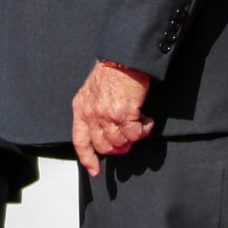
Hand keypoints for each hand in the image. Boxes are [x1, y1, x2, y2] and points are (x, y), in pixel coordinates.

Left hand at [71, 61, 153, 175]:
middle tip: (129, 138)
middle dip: (118, 147)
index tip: (95, 170)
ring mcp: (107, 115)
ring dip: (133, 137)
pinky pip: (136, 134)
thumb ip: (92, 111)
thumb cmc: (110, 71)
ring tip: (139, 123)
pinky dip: (145, 129)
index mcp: (80, 107)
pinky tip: (146, 119)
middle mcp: (91, 114)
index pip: (80, 140)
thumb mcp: (91, 91)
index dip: (87, 158)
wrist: (122, 57)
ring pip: (121, 143)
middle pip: (104, 147)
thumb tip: (102, 132)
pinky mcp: (124, 114)